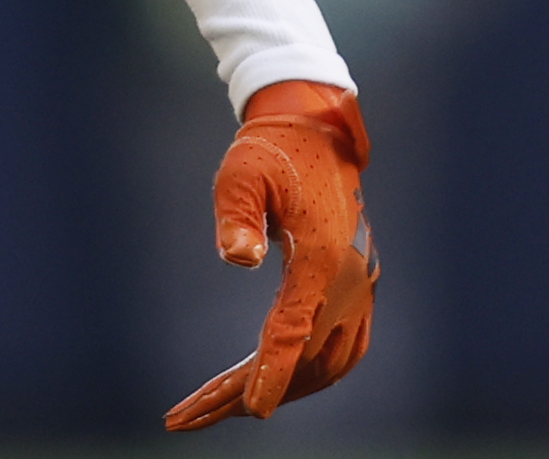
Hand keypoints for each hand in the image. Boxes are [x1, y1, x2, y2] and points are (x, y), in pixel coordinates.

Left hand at [164, 79, 376, 431]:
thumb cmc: (272, 152)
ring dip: (278, 389)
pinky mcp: (359, 292)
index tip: (253, 412)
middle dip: (247, 392)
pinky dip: (307, 375)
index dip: (272, 373)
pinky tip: (270, 383)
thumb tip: (236, 259)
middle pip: (303, 358)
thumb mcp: (242, 172)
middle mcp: (349, 281)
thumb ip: (238, 214)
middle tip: (188, 414)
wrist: (317, 135)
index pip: (294, 327)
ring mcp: (360, 290)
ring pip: (325, 364)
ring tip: (216, 406)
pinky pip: (340, 351)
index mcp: (321, 256)